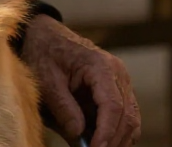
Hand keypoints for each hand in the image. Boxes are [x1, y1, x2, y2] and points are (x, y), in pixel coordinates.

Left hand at [21, 14, 140, 146]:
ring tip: (94, 146)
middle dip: (113, 140)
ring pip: (129, 119)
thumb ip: (63, 108)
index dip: (107, 133)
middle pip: (127, 116)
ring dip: (116, 138)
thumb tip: (80, 136)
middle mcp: (117, 74)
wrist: (43, 35)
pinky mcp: (114, 90)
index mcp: (101, 66)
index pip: (113, 106)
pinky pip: (122, 116)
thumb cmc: (42, 53)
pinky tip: (97, 141)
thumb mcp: (45, 80)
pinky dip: (113, 131)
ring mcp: (119, 82)